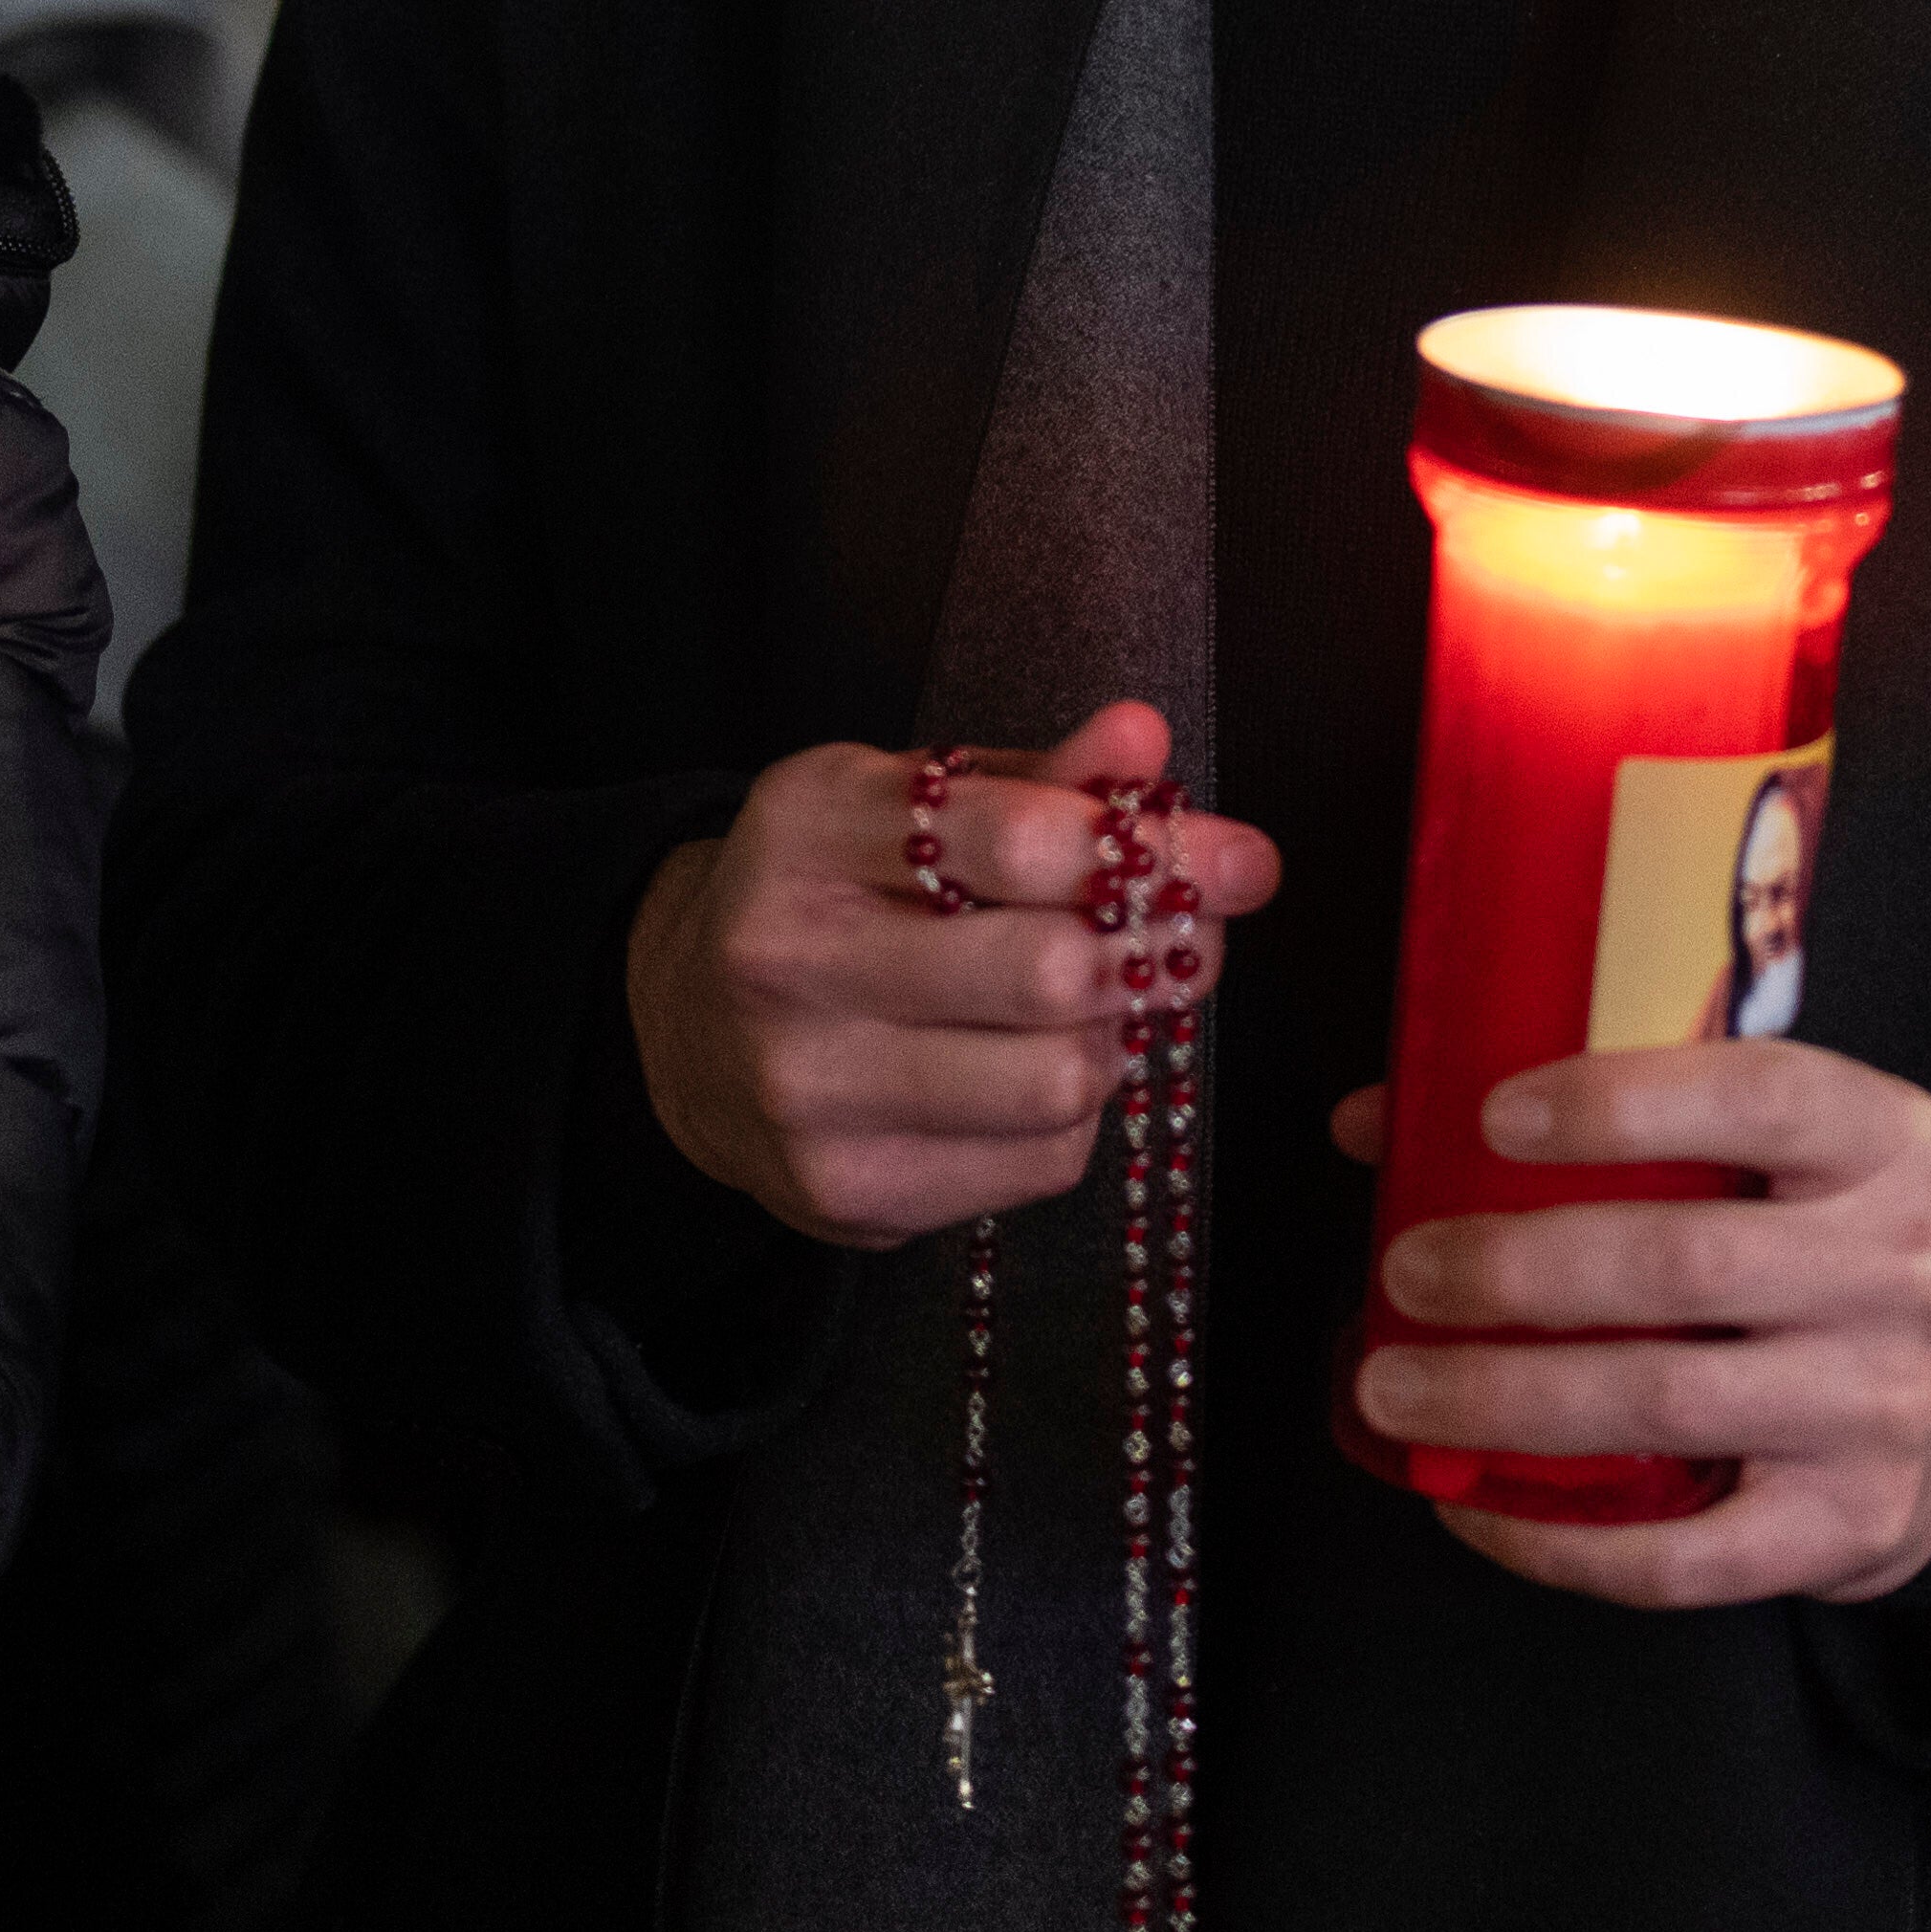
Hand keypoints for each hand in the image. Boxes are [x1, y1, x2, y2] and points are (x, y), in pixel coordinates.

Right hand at [624, 700, 1278, 1250]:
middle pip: (1043, 973)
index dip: (1149, 848)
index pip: (1010, 836)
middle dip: (1150, 954)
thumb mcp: (910, 802)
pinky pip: (1040, 1163)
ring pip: (1055, 1081)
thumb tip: (1144, 739)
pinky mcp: (848, 1192)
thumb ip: (1037, 777)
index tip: (1244, 860)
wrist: (686, 1031)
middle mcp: (789, 962)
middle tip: (1189, 939)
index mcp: (806, 831)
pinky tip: (1032, 1071)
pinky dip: (1071, 1114)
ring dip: (1112, 1040)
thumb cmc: (836, 895)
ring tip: (1097, 1007)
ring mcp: (811, 1092)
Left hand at [1334, 1039, 1930, 1606]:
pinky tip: (1472, 1502)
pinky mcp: (1849, 1526)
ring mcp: (1883, 1407)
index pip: (1758, 1096)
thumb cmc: (1807, 1249)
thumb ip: (1592, 1119)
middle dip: (1519, 1271)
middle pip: (1687, 1262)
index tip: (1492, 1117)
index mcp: (1882, 1143)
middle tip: (1408, 1273)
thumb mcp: (1752, 1154)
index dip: (1618, 1104)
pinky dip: (1557, 1539)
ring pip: (1668, 1404)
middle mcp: (1902, 1270)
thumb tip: (1378, 1120)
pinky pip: (1682, 1555)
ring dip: (1507, 1399)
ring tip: (1397, 1388)